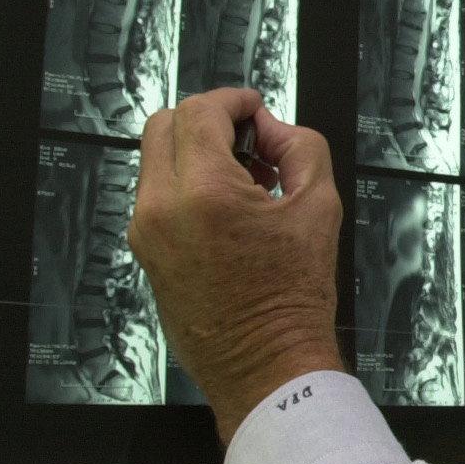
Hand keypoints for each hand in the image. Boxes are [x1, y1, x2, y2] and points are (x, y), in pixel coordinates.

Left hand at [129, 89, 344, 444]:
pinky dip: (188, 183)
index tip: (252, 107)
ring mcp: (147, 231)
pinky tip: (231, 207)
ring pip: (157, 158)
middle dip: (208, 119)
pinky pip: (157, 193)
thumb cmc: (291, 301)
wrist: (266, 363)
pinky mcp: (145, 250)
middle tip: (249, 136)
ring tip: (248, 179)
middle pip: (164, 125)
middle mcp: (162, 209)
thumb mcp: (319, 207)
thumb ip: (300, 147)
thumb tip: (274, 129)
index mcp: (204, 193)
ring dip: (197, 151)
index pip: (200, 112)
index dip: (233, 100)